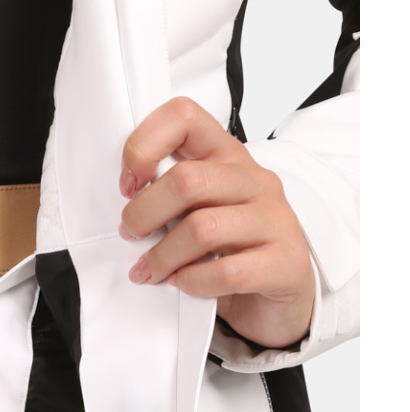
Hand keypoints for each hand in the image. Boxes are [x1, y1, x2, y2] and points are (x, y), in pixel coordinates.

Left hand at [118, 97, 313, 349]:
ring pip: (203, 229)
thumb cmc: (228, 246)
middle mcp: (255, 180)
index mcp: (227, 156)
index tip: (129, 184)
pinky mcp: (287, 262)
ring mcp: (276, 219)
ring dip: (162, 255)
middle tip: (130, 234)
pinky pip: (227, 272)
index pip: (183, 116)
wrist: (275, 294)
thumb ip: (167, 193)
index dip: (143, 145)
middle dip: (144, 213)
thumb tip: (123, 201)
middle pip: (187, 180)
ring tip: (149, 270)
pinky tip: (183, 284)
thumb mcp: (196, 207)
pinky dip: (193, 281)